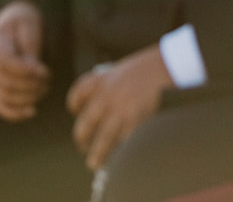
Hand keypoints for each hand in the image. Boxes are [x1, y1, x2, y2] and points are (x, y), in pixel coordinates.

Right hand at [0, 0, 50, 121]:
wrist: (16, 21)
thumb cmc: (25, 21)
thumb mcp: (30, 23)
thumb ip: (31, 46)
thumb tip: (33, 70)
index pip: (4, 63)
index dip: (25, 71)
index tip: (45, 71)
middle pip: (5, 83)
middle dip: (31, 85)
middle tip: (48, 79)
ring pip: (4, 96)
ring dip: (28, 97)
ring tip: (44, 87)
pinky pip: (0, 106)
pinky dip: (15, 113)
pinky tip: (32, 110)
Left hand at [66, 44, 172, 168]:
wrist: (159, 69)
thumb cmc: (135, 73)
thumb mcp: (111, 73)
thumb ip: (96, 88)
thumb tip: (82, 110)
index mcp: (98, 81)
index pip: (76, 97)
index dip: (74, 107)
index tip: (76, 114)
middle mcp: (106, 96)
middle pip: (86, 122)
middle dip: (81, 138)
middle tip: (82, 147)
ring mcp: (121, 109)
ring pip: (104, 137)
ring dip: (97, 153)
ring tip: (93, 163)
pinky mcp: (136, 120)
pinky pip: (123, 140)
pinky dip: (119, 151)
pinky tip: (117, 158)